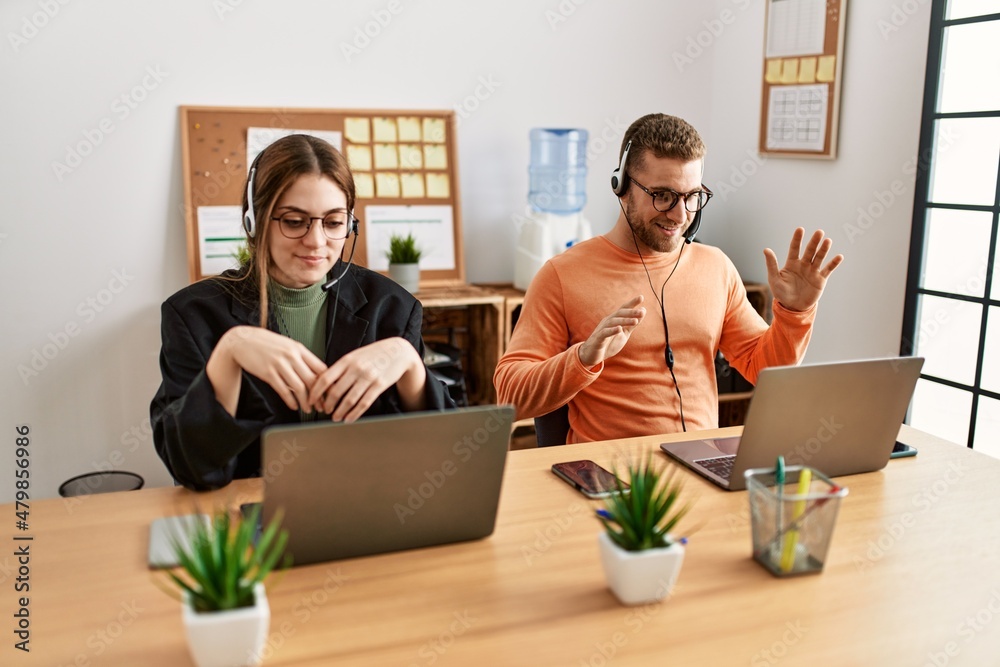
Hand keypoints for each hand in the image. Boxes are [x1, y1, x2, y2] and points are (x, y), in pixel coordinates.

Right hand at [210, 326, 327, 414]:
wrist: (242, 341)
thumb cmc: (266, 343)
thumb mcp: (288, 345)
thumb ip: (301, 357)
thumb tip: (317, 372)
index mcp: (299, 348)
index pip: (321, 368)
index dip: (328, 383)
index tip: (331, 393)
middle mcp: (292, 356)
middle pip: (312, 380)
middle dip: (320, 397)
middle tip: (323, 406)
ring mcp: (280, 364)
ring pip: (299, 387)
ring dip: (305, 402)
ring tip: (309, 410)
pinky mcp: (268, 373)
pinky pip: (283, 390)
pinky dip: (290, 401)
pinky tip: (294, 406)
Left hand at [308, 337, 424, 421]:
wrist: (398, 351)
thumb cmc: (374, 354)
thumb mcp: (355, 356)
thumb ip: (341, 368)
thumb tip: (324, 383)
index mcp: (347, 360)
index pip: (325, 378)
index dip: (316, 392)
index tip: (311, 400)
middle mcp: (356, 368)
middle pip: (336, 391)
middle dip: (328, 405)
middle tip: (325, 411)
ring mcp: (368, 377)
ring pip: (349, 400)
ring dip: (340, 412)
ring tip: (335, 417)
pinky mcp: (379, 385)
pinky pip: (364, 403)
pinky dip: (354, 414)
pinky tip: (349, 419)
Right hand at [578, 295, 645, 367]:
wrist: (592, 355)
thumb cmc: (608, 343)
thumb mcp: (624, 333)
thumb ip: (632, 323)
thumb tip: (643, 310)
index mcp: (614, 320)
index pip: (623, 309)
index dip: (632, 303)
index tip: (641, 297)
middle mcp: (608, 321)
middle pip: (619, 314)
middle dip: (631, 312)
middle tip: (641, 312)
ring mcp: (602, 329)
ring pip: (614, 322)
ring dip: (625, 321)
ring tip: (635, 321)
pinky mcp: (598, 338)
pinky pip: (605, 332)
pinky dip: (612, 330)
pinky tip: (619, 329)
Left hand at [764, 228, 843, 311]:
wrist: (793, 307)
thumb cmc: (782, 292)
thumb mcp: (774, 278)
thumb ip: (771, 264)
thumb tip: (766, 249)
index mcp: (792, 263)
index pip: (794, 248)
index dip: (797, 239)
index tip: (800, 229)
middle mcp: (803, 265)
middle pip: (809, 251)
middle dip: (814, 242)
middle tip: (819, 232)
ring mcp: (813, 271)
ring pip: (819, 258)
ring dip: (824, 250)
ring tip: (828, 241)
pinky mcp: (820, 279)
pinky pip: (828, 270)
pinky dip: (833, 263)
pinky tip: (839, 256)